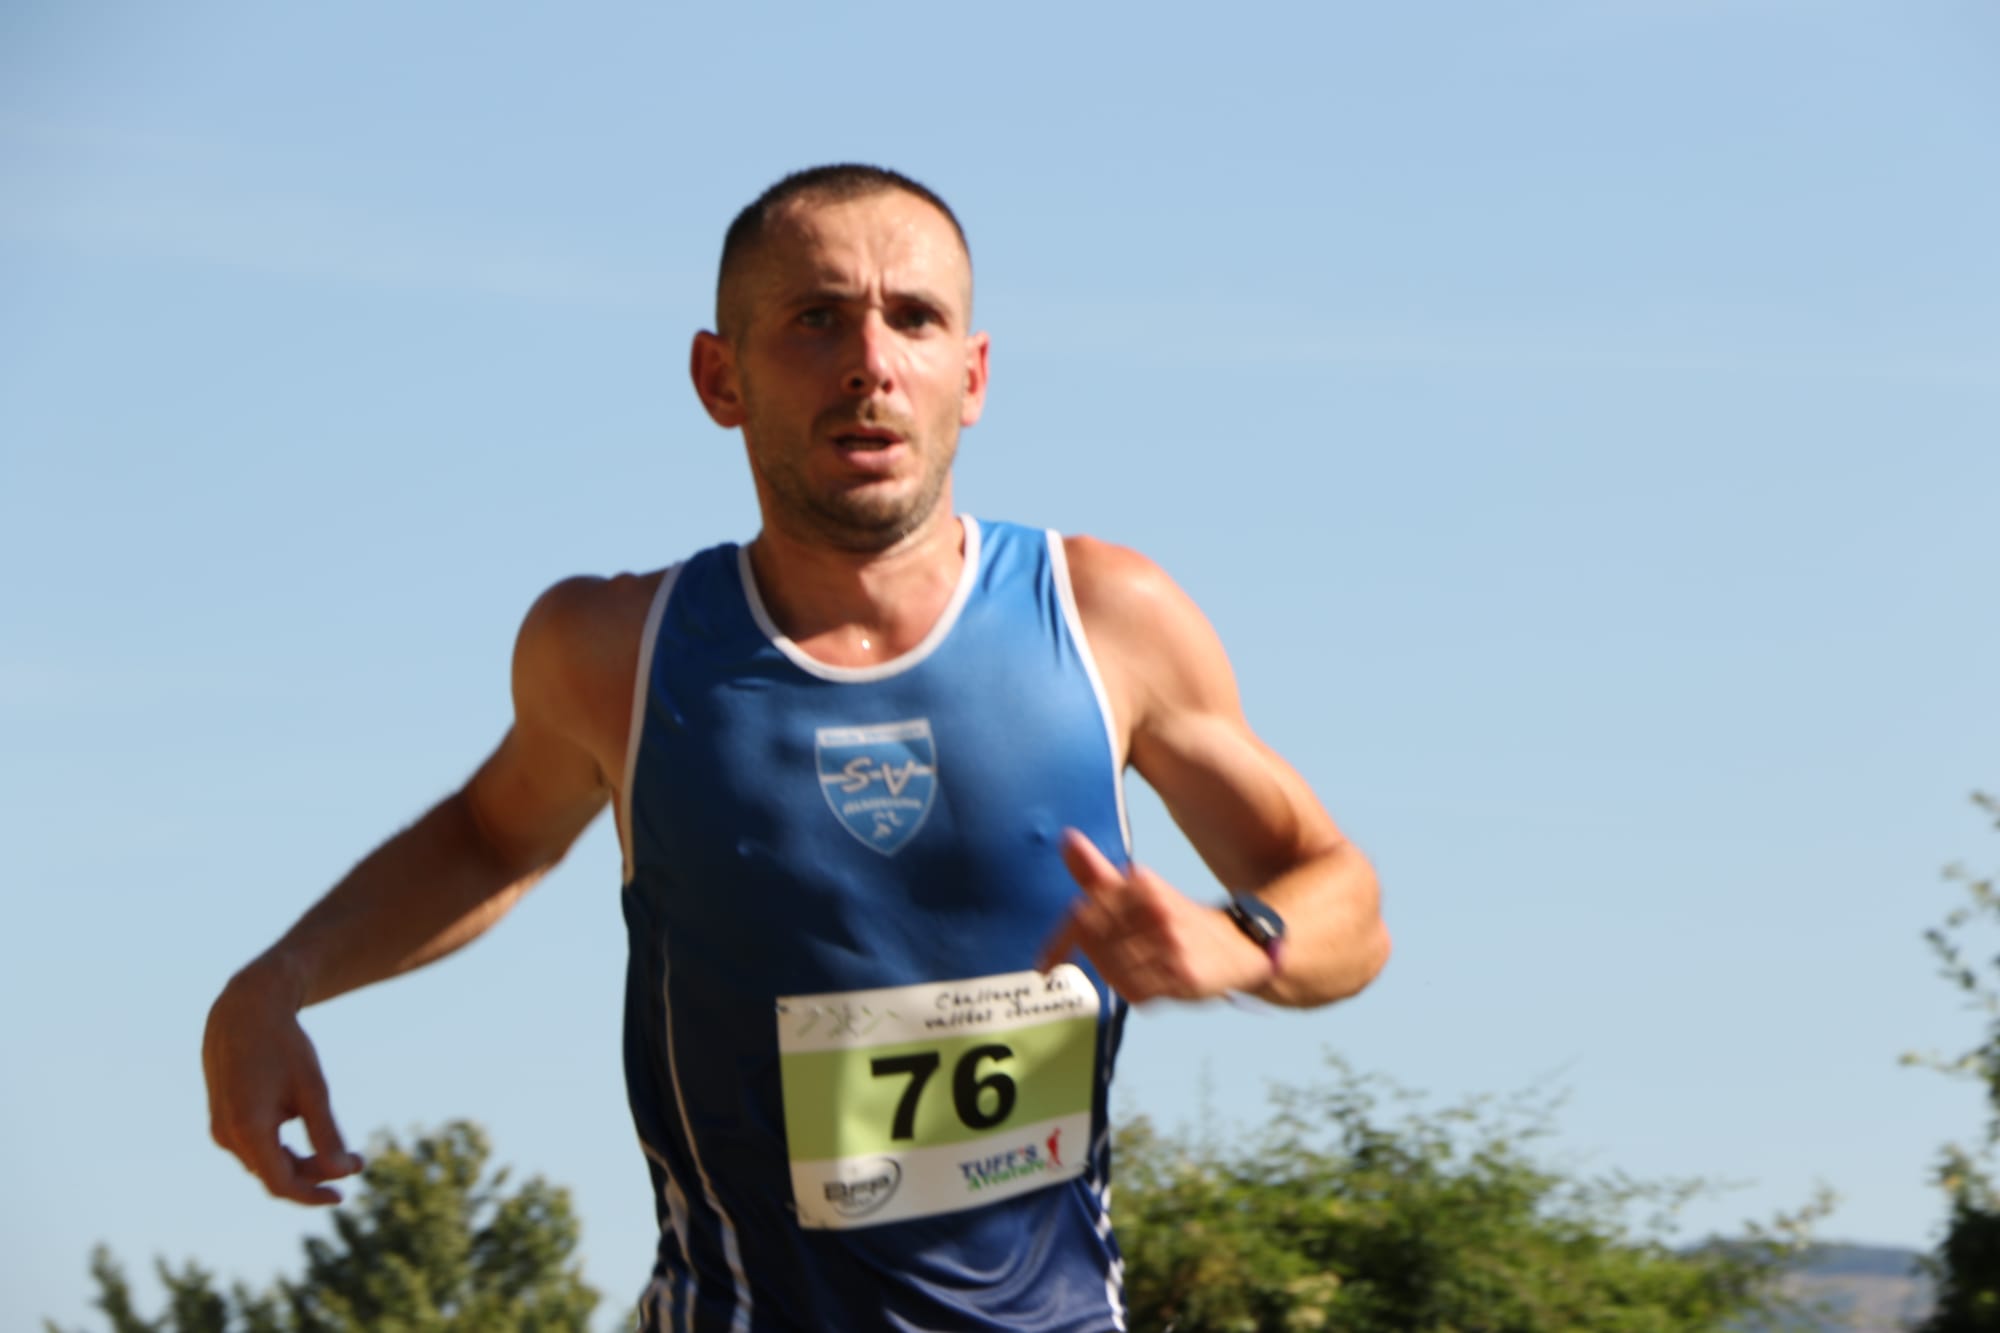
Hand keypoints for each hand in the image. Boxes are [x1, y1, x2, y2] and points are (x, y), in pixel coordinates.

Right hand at [203, 963, 362, 1204]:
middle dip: (315, 1174)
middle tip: (358, 1161)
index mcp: (248, 1130)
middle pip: (275, 1174)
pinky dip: (283, 1150)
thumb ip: (327, 1133)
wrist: (244, 1011)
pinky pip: (255, 1148)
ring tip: (340, 1152)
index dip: (312, 1195)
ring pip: (265, 1162)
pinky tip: (310, 1137)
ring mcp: (221, 1130)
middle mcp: (227, 1136)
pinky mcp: (223, 1121)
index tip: (342, 1197)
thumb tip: (343, 1172)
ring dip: (300, 1163)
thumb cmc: (283, 1046)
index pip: (281, 1184)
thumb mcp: (313, 1088)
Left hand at [1037, 828, 1274, 1002]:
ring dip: (1116, 975)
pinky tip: (1148, 983)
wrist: (1241, 946)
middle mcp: (1157, 910)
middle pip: (1095, 946)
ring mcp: (1172, 943)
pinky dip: (1134, 992)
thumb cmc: (1176, 919)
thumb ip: (1098, 872)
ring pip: (1113, 971)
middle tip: (1109, 961)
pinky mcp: (1185, 974)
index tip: (1044, 965)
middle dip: (1095, 958)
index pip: (1082, 915)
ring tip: (1134, 969)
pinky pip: (1135, 992)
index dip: (1059, 943)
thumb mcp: (1139, 890)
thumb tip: (1066, 838)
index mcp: (1143, 884)